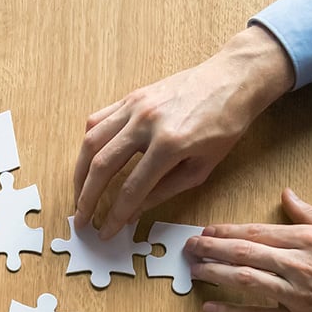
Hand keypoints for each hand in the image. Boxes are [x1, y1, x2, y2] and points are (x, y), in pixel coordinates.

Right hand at [73, 25, 293, 239]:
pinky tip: (89, 161)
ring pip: (92, 142)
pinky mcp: (131, 97)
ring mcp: (135, 106)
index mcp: (170, 145)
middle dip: (86, 198)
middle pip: (102, 166)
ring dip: (80, 172)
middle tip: (80, 220)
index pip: (131, 189)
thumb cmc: (225, 125)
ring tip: (79, 194)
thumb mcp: (202, 168)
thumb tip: (134, 212)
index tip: (104, 231)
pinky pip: (98, 120)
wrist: (233, 79)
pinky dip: (89, 143)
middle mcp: (146, 123)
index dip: (114, 215)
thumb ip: (164, 191)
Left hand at [188, 189, 311, 311]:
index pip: (258, 232)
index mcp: (309, 240)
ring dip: (215, 274)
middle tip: (189, 246)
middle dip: (212, 248)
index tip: (207, 229)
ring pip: (244, 280)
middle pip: (244, 253)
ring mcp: (295, 294)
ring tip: (194, 269)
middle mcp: (297, 265)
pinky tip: (210, 308)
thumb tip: (288, 194)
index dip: (228, 230)